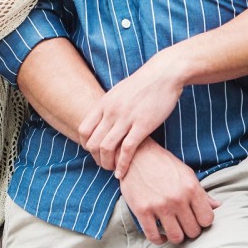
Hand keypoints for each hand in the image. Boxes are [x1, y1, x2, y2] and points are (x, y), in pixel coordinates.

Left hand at [80, 52, 184, 176]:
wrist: (163, 74)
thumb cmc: (142, 85)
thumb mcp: (118, 92)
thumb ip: (108, 107)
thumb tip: (101, 119)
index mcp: (103, 103)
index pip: (84, 130)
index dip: (86, 145)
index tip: (94, 152)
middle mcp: (111, 112)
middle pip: (93, 142)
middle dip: (96, 158)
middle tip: (103, 164)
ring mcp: (126, 118)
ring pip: (107, 148)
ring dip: (107, 163)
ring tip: (112, 170)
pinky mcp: (143, 125)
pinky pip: (127, 149)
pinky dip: (122, 164)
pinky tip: (122, 172)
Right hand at [119, 139, 219, 244]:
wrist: (136, 154)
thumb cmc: (163, 163)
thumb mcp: (186, 173)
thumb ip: (201, 192)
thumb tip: (218, 206)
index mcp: (191, 188)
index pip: (207, 219)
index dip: (202, 221)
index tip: (196, 218)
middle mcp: (177, 198)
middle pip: (193, 231)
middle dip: (190, 230)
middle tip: (184, 224)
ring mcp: (159, 205)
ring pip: (176, 237)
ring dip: (176, 236)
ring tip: (173, 229)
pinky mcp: (142, 210)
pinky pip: (154, 236)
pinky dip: (159, 240)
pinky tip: (160, 234)